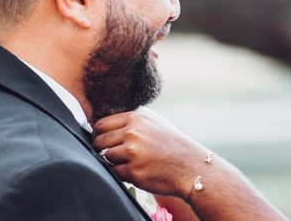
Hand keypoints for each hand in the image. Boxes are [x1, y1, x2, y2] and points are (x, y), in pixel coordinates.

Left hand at [93, 108, 209, 198]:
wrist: (190, 165)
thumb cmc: (173, 144)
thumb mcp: (155, 122)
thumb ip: (132, 122)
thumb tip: (106, 126)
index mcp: (137, 117)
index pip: (102, 124)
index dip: (100, 134)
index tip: (104, 141)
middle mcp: (133, 132)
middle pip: (99, 141)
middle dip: (104, 148)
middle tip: (116, 153)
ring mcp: (132, 152)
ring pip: (106, 157)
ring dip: (114, 161)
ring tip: (132, 161)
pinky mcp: (133, 171)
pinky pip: (114, 172)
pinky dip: (121, 173)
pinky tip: (137, 170)